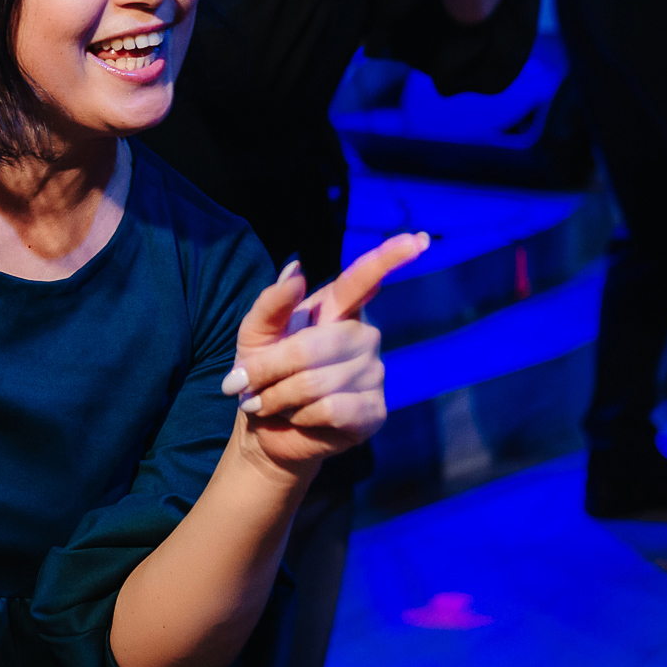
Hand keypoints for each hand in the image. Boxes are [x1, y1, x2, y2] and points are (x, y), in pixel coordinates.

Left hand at [222, 232, 428, 480]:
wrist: (264, 428)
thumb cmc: (262, 374)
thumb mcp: (254, 335)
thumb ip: (271, 304)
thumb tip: (297, 270)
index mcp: (336, 310)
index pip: (363, 279)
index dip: (390, 258)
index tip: (418, 239)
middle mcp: (362, 336)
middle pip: (314, 347)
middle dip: (271, 369)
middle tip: (248, 384)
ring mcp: (373, 373)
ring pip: (317, 382)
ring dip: (279, 397)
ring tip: (268, 402)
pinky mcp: (373, 411)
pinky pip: (332, 409)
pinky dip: (301, 416)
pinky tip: (298, 418)